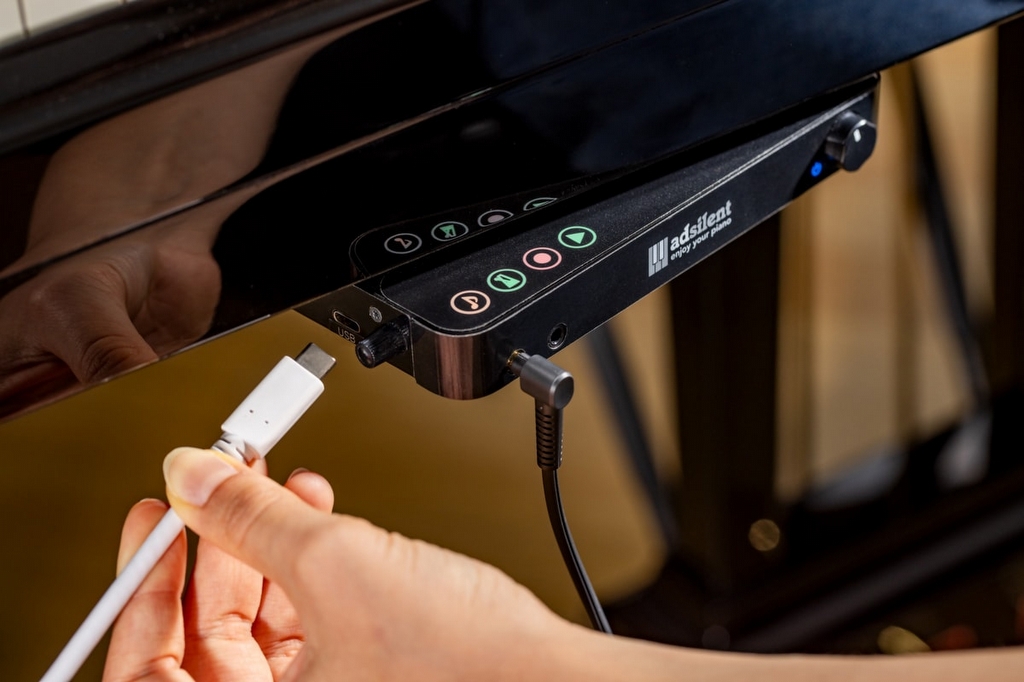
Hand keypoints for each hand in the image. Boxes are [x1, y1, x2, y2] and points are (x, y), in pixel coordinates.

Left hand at [105, 448, 573, 681]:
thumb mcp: (341, 567)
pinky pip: (309, 614)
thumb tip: (195, 478)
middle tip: (219, 483)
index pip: (152, 669)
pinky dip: (310, 559)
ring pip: (262, 617)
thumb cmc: (468, 666)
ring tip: (283, 482)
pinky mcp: (365, 673)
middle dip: (218, 542)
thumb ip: (254, 518)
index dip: (144, 585)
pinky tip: (320, 511)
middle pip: (209, 633)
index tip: (159, 517)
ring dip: (269, 539)